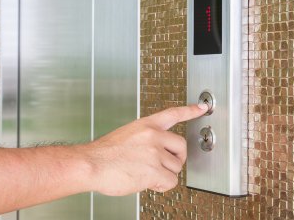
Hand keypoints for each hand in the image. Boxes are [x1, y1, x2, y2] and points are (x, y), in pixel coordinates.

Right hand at [83, 104, 207, 195]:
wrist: (91, 164)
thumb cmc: (104, 154)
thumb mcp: (126, 136)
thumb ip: (145, 140)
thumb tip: (156, 153)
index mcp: (146, 125)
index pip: (173, 114)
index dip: (190, 111)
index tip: (202, 108)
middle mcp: (153, 136)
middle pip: (181, 146)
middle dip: (176, 158)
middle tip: (164, 165)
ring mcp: (154, 152)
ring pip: (175, 167)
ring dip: (164, 174)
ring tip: (145, 173)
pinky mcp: (154, 170)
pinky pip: (170, 181)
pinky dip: (161, 185)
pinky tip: (148, 182)